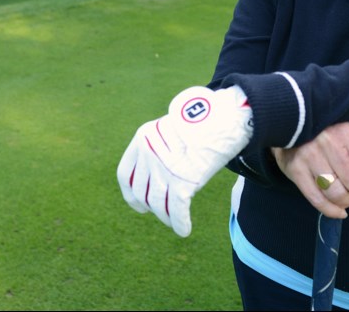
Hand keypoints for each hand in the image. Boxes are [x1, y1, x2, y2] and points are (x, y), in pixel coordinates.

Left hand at [116, 85, 252, 236]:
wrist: (223, 118)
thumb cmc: (203, 122)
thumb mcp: (171, 127)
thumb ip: (160, 146)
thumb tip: (157, 175)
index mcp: (143, 138)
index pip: (125, 174)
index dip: (130, 194)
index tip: (139, 204)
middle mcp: (149, 154)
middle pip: (141, 192)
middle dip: (149, 206)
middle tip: (158, 212)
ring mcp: (164, 169)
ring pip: (158, 204)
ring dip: (165, 217)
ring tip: (173, 222)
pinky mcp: (183, 182)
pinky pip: (177, 211)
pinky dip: (180, 223)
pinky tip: (184, 230)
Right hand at [272, 122, 348, 218]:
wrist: (291, 122)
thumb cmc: (328, 132)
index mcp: (346, 133)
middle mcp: (327, 143)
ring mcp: (309, 157)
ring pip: (335, 194)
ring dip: (346, 201)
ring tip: (347, 197)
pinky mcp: (295, 169)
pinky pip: (316, 199)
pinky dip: (331, 210)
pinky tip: (339, 211)